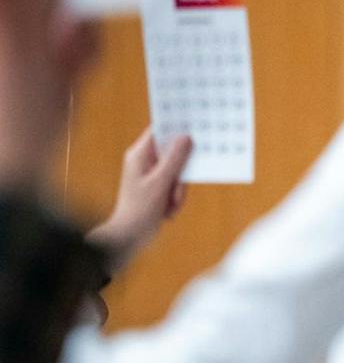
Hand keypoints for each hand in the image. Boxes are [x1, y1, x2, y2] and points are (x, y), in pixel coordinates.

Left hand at [87, 130, 190, 269]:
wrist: (131, 236)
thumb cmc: (141, 208)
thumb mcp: (161, 182)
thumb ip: (175, 159)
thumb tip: (185, 137)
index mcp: (139, 155)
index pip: (159, 131)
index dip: (175, 127)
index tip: (193, 126)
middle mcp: (145, 162)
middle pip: (174, 155)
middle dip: (180, 175)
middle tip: (175, 190)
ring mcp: (151, 175)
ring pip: (178, 173)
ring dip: (178, 191)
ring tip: (168, 205)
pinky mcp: (157, 188)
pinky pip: (176, 186)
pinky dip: (175, 198)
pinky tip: (167, 210)